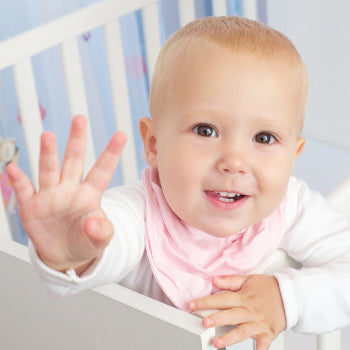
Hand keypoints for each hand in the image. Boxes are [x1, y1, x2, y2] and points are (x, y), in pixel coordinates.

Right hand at [6, 115, 125, 272]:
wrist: (65, 255)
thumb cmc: (86, 241)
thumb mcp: (100, 240)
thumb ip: (101, 231)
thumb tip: (92, 222)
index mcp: (90, 194)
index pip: (102, 170)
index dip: (111, 154)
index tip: (121, 135)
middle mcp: (69, 189)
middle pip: (73, 161)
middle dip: (76, 141)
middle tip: (80, 119)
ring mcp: (50, 196)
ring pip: (49, 170)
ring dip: (48, 154)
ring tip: (48, 136)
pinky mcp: (32, 206)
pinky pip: (24, 191)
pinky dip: (19, 180)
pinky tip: (14, 169)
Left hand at [189, 275, 285, 349]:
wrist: (290, 296)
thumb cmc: (267, 287)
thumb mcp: (248, 280)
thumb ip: (230, 281)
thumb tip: (214, 280)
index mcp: (244, 297)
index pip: (222, 299)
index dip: (206, 302)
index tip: (192, 305)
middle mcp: (250, 311)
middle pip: (231, 315)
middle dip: (217, 319)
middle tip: (203, 322)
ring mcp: (259, 323)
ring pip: (243, 331)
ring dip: (229, 337)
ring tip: (216, 342)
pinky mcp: (267, 333)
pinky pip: (262, 345)